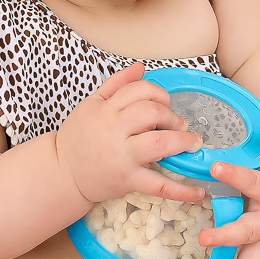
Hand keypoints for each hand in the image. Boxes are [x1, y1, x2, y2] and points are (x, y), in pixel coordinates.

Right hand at [53, 64, 204, 206]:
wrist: (61, 173)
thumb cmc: (77, 138)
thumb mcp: (91, 105)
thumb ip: (116, 84)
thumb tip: (140, 67)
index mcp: (105, 109)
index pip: (140, 90)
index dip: (159, 94)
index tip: (165, 104)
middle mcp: (113, 129)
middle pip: (153, 111)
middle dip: (172, 116)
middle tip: (178, 124)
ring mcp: (122, 155)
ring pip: (160, 141)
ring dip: (183, 140)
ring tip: (192, 143)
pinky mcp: (127, 179)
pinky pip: (158, 185)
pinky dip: (181, 190)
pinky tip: (198, 191)